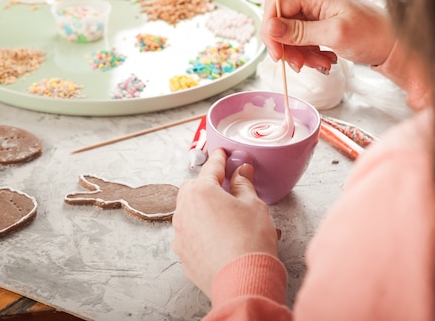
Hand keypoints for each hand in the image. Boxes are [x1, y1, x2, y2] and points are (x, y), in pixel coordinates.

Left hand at [172, 149, 278, 297]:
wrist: (244, 281)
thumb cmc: (250, 242)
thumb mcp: (254, 205)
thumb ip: (243, 184)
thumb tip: (241, 173)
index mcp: (201, 192)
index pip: (211, 168)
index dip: (220, 158)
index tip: (222, 153)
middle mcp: (184, 211)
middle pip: (193, 188)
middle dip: (207, 185)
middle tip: (227, 187)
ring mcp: (180, 234)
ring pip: (188, 212)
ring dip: (203, 209)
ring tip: (226, 216)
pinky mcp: (183, 254)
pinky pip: (190, 234)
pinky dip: (201, 231)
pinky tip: (219, 237)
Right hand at [260, 0, 395, 72]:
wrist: (397, 47)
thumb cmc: (373, 36)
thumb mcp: (334, 34)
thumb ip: (300, 31)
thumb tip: (271, 28)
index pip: (277, 4)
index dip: (271, 29)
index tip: (277, 53)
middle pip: (282, 21)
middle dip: (287, 46)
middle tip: (298, 65)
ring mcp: (320, 12)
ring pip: (292, 34)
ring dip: (300, 53)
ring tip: (318, 64)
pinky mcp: (324, 25)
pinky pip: (305, 40)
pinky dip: (309, 53)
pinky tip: (324, 60)